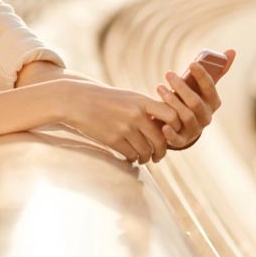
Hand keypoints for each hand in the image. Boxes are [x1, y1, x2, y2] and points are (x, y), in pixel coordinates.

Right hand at [62, 78, 182, 164]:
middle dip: (161, 152)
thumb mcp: (129, 97)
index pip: (172, 116)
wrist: (78, 101)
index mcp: (142, 101)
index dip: (176, 128)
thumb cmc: (106, 99)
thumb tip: (168, 124)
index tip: (172, 134)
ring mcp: (124, 127)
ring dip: (146, 158)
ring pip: (146, 151)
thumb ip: (147, 108)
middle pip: (160, 140)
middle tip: (158, 156)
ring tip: (143, 158)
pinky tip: (130, 157)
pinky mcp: (113, 139)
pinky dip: (132, 159)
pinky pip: (131, 155)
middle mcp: (136, 114)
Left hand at [154, 49, 235, 149]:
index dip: (202, 76)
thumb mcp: (202, 87)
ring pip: (185, 116)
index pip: (210, 88)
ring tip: (159, 88)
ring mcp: (195, 130)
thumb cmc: (191, 99)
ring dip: (171, 101)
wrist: (182, 126)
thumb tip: (232, 50)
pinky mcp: (182, 141)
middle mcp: (207, 117)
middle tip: (169, 74)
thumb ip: (217, 70)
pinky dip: (170, 133)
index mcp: (213, 103)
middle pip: (195, 102)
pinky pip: (177, 139)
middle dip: (181, 87)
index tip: (191, 64)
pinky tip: (163, 124)